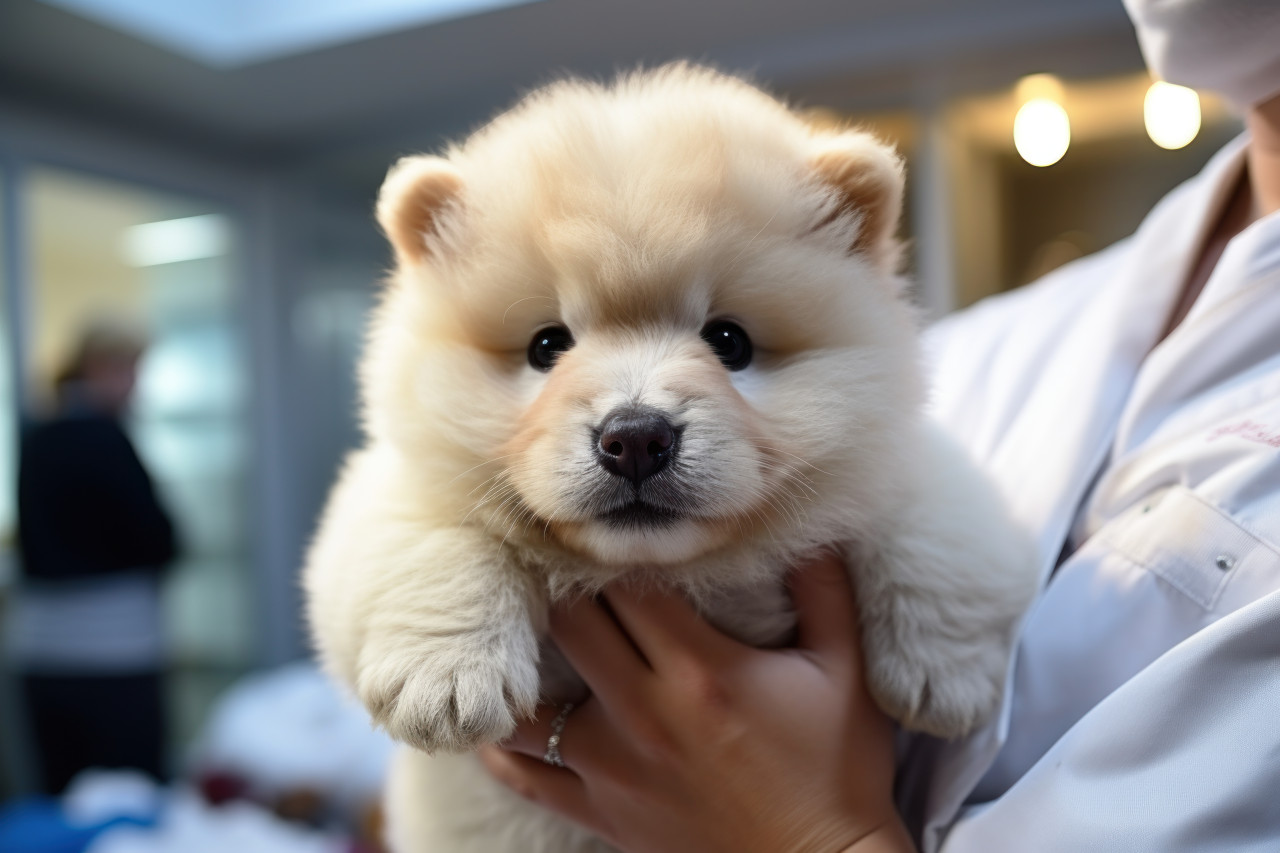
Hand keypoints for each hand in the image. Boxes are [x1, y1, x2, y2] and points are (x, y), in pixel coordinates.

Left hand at [478, 554, 912, 852]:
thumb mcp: (846, 671)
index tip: (617, 534)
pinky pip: (526, 773)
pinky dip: (503, 745)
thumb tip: (810, 525)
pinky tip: (500, 715)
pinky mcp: (600, 810)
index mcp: (702, 670)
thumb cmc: (838, 770)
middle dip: (568, 590)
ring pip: (531, 699)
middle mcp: (646, 713)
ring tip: (526, 637)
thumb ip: (824, 589)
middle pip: (571, 625)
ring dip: (525, 665)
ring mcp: (613, 767)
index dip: (618, 552)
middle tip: (568, 570)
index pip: (629, 585)